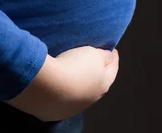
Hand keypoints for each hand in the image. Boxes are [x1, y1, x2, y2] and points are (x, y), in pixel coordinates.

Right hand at [4, 46, 119, 121]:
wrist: (48, 86)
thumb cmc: (74, 66)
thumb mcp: (93, 53)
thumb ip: (103, 55)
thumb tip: (108, 56)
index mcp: (103, 85)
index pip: (112, 69)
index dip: (113, 58)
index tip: (112, 50)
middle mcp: (91, 99)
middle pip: (97, 84)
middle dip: (97, 73)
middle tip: (95, 62)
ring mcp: (73, 107)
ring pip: (80, 94)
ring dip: (79, 85)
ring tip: (73, 74)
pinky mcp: (56, 111)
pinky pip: (62, 100)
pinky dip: (62, 92)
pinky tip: (58, 86)